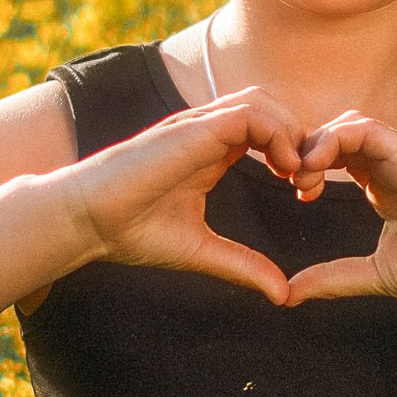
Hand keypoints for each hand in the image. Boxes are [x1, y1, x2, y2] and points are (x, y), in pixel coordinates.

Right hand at [66, 91, 311, 303]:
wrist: (86, 221)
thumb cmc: (131, 232)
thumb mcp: (201, 251)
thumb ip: (242, 266)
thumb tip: (282, 295)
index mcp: (211, 152)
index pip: (267, 130)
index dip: (295, 153)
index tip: (305, 192)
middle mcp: (207, 131)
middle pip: (271, 106)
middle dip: (300, 137)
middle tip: (309, 181)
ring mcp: (198, 126)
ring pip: (262, 101)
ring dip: (291, 131)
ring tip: (298, 173)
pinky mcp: (192, 129)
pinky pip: (247, 112)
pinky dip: (275, 132)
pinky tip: (283, 168)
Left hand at [283, 116, 396, 310]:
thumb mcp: (373, 274)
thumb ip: (333, 277)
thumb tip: (290, 294)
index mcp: (384, 186)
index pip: (338, 155)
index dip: (311, 166)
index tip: (300, 195)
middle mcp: (392, 165)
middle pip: (338, 133)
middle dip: (308, 151)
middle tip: (295, 182)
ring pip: (348, 123)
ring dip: (317, 143)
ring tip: (303, 176)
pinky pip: (364, 126)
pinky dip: (333, 138)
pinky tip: (318, 166)